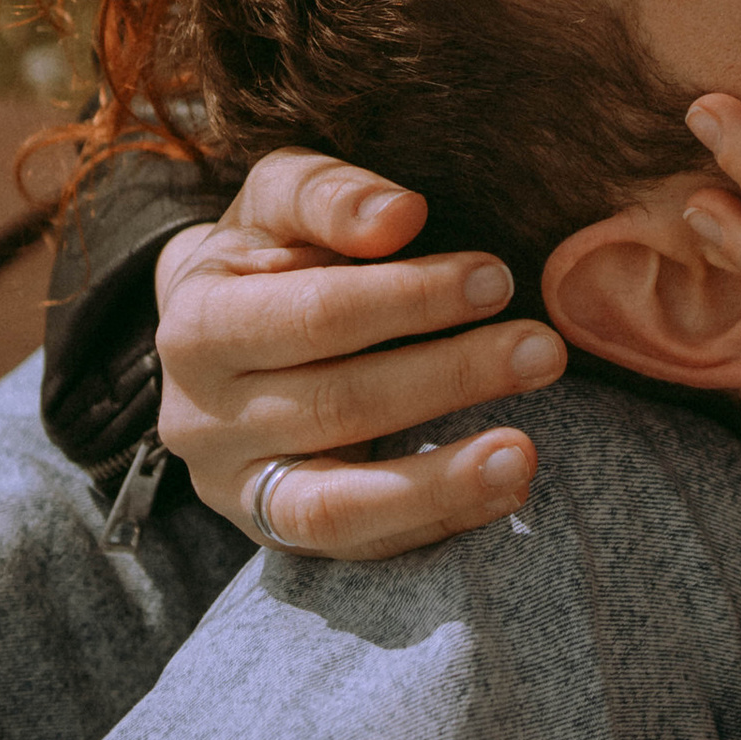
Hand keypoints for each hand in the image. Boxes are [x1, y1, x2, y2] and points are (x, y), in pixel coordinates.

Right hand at [155, 149, 565, 558]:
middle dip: (450, 375)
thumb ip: (332, 195)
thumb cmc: (267, 253)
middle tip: (543, 350)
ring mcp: (234, 489)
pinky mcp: (276, 534)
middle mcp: (200, 419)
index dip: (408, 298)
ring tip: (524, 454)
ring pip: (337, 502)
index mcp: (197, 325)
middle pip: (338, 404)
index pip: (314, 315)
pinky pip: (358, 544)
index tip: (496, 278)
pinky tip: (504, 489)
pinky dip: (434, 521)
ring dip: (440, 481)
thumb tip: (400, 216)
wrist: (219, 337)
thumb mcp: (280, 198)